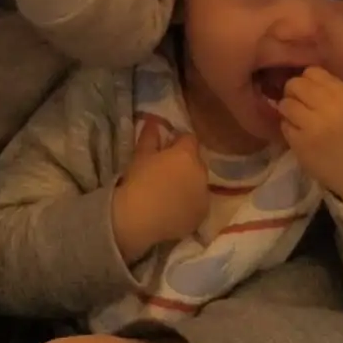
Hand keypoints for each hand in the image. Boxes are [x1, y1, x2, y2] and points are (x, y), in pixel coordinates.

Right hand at [111, 116, 209, 262]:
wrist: (138, 220)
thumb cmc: (138, 182)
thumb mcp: (141, 156)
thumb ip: (150, 137)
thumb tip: (153, 123)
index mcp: (187, 154)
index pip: (189, 139)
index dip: (178, 142)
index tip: (166, 148)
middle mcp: (201, 172)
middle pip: (197, 161)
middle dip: (185, 163)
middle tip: (166, 171)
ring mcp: (204, 195)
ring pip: (199, 183)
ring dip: (190, 183)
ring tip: (170, 192)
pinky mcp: (201, 215)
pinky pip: (198, 203)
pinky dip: (190, 203)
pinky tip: (175, 208)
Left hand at [278, 66, 342, 216]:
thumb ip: (330, 91)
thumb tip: (303, 79)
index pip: (313, 72)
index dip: (307, 80)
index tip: (309, 90)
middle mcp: (329, 108)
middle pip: (295, 84)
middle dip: (293, 92)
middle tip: (299, 103)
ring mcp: (312, 126)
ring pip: (286, 104)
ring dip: (288, 110)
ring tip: (298, 120)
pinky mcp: (300, 144)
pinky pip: (284, 126)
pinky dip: (288, 128)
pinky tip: (299, 135)